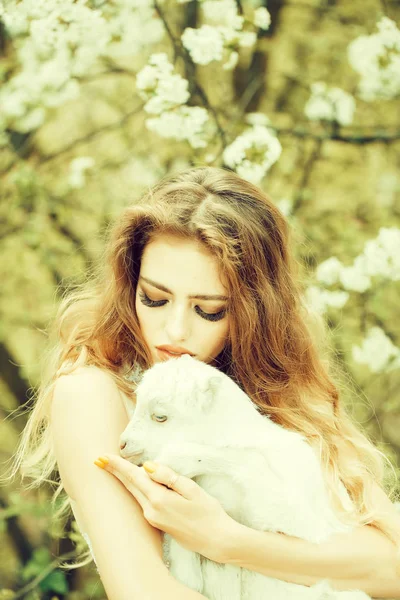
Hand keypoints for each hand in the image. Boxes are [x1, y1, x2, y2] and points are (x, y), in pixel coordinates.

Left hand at [94, 453, 234, 563]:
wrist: (216, 541)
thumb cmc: (209, 513)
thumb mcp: (192, 490)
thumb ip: (168, 476)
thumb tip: (148, 466)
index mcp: (159, 499)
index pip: (134, 477)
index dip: (118, 466)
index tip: (102, 456)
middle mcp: (151, 510)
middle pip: (129, 485)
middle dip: (114, 471)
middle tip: (98, 459)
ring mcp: (153, 518)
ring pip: (135, 493)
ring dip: (125, 479)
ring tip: (113, 466)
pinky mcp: (158, 523)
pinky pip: (143, 500)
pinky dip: (137, 488)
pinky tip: (136, 481)